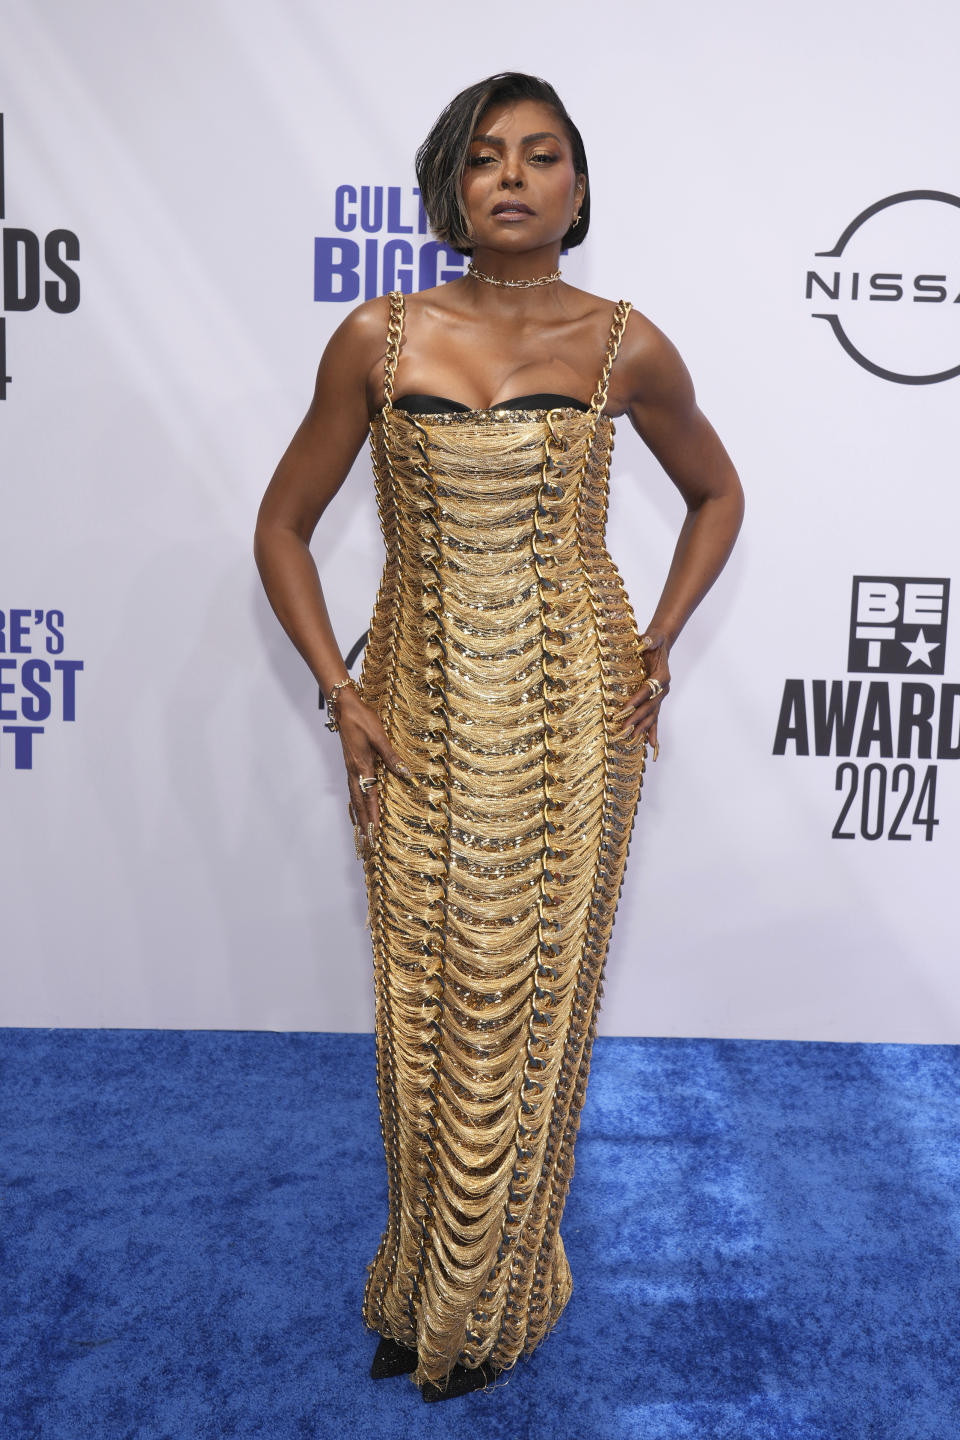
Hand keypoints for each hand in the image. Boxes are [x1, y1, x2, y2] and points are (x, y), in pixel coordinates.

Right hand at [335, 688, 413, 851]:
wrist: (344, 707)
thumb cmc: (363, 720)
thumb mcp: (380, 737)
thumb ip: (391, 757)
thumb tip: (405, 773)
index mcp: (362, 767)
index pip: (369, 798)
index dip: (373, 817)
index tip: (375, 834)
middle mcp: (354, 772)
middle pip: (359, 804)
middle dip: (364, 823)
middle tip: (367, 842)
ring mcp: (351, 769)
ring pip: (354, 798)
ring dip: (359, 815)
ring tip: (362, 831)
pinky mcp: (351, 764)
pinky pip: (353, 789)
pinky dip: (355, 802)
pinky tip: (358, 805)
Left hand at [615, 631, 670, 756]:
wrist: (660, 646)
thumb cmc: (654, 642)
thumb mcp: (652, 638)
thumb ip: (649, 640)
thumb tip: (643, 642)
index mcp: (662, 676)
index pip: (648, 690)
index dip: (637, 699)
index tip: (625, 708)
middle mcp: (662, 689)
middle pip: (650, 707)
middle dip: (637, 718)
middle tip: (624, 728)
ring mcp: (659, 697)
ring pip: (652, 716)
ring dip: (642, 728)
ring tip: (632, 740)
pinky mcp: (655, 702)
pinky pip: (654, 719)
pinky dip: (653, 732)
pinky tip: (652, 746)